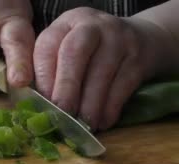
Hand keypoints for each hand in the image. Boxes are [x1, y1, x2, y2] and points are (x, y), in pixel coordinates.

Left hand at [33, 7, 167, 130]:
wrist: (143, 39)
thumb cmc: (96, 52)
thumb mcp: (71, 48)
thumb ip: (52, 69)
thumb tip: (35, 107)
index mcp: (67, 23)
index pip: (48, 45)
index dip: (43, 76)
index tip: (41, 103)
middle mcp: (92, 26)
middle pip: (74, 54)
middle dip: (65, 89)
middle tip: (61, 116)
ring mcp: (118, 40)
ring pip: (101, 73)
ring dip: (90, 104)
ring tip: (82, 125)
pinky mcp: (138, 58)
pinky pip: (123, 85)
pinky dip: (111, 108)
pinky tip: (103, 122)